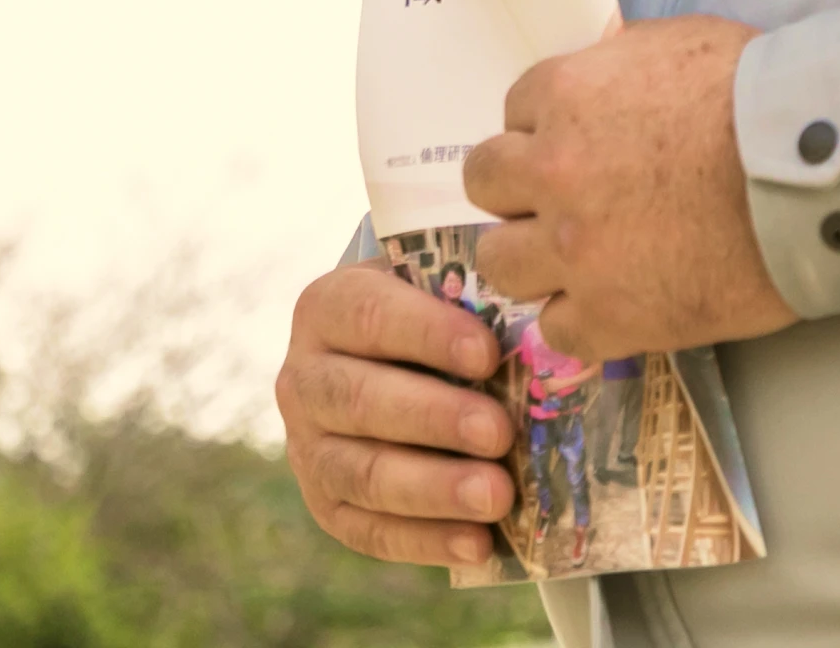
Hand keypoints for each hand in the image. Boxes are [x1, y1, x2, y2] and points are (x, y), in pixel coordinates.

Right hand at [275, 263, 519, 567]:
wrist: (390, 372)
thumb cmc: (432, 324)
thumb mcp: (439, 296)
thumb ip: (471, 304)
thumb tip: (534, 328)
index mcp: (327, 308)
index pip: (369, 314)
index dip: (427, 333)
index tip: (487, 354)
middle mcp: (304, 379)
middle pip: (360, 399)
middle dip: (434, 418)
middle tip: (499, 433)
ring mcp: (307, 449)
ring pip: (362, 474)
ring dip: (434, 489)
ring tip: (498, 496)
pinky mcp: (326, 506)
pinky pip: (370, 531)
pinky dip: (426, 541)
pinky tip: (479, 543)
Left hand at [462, 13, 797, 361]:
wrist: (813, 176)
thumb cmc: (760, 95)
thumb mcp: (678, 43)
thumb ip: (621, 61)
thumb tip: (603, 66)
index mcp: (564, 96)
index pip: (513, 112)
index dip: (545, 130)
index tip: (576, 146)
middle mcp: (551, 171)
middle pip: (487, 184)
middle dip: (520, 190)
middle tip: (563, 201)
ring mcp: (574, 249)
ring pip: (500, 262)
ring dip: (533, 258)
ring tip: (576, 261)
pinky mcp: (610, 316)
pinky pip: (556, 330)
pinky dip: (581, 319)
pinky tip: (614, 306)